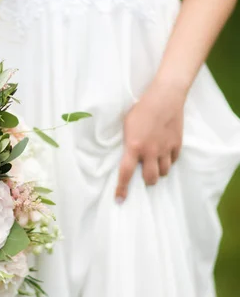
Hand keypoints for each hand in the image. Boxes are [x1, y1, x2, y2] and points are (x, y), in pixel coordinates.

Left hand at [115, 82, 185, 201]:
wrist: (165, 97)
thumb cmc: (141, 108)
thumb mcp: (127, 125)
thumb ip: (127, 142)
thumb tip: (124, 154)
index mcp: (134, 147)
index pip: (126, 173)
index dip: (122, 188)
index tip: (120, 200)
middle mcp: (150, 152)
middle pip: (151, 179)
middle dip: (147, 181)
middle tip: (145, 176)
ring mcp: (165, 149)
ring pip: (164, 172)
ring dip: (159, 171)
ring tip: (155, 164)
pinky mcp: (177, 144)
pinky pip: (174, 160)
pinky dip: (169, 160)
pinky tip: (165, 154)